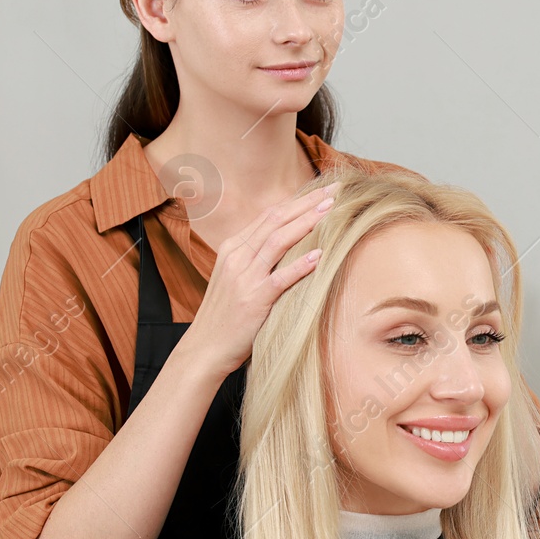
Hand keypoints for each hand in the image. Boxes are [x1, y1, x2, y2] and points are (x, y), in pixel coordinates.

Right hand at [183, 181, 335, 376]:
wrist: (204, 348)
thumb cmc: (226, 315)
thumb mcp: (236, 278)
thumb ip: (256, 259)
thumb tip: (287, 245)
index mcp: (233, 247)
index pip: (269, 215)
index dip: (297, 200)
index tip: (322, 191)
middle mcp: (237, 256)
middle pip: (276, 220)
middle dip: (307, 203)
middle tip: (335, 190)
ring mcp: (244, 277)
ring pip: (278, 241)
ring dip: (307, 223)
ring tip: (331, 211)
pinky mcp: (254, 299)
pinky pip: (280, 278)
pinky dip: (300, 265)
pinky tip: (320, 254)